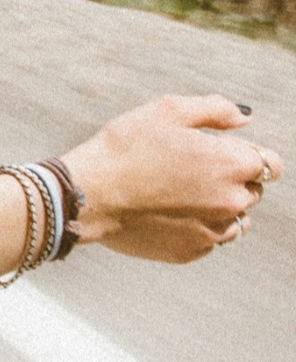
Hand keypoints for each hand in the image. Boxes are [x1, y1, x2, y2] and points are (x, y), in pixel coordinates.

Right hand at [61, 95, 282, 262]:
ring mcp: (214, 231)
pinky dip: (196, 226)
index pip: (272, 164)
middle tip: (188, 170)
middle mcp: (232, 201)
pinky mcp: (192, 251)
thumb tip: (244, 119)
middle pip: (252, 191)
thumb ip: (215, 110)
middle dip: (231, 179)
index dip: (247, 154)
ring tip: (178, 194)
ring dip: (218, 206)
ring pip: (235, 219)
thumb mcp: (167, 111)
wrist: (89, 194)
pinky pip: (209, 239)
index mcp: (233, 164)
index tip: (222, 152)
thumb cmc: (124, 147)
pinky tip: (166, 212)